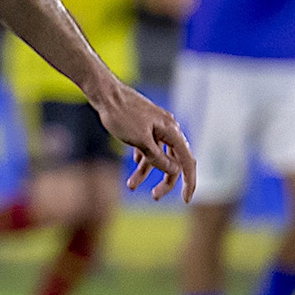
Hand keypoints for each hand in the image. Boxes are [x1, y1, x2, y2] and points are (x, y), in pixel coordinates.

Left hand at [91, 81, 195, 202]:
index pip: (187, 162)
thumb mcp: (140, 141)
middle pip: (173, 161)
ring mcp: (157, 127)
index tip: (185, 200)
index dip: (188, 182)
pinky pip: (149, 147)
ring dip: (146, 172)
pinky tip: (134, 162)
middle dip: (165, 181)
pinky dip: (143, 158)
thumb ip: (158, 158)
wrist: (105, 93)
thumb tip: (175, 171)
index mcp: (171, 131)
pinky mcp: (145, 126)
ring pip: (158, 155)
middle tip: (154, 197)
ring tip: (130, 185)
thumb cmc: (121, 115)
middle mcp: (168, 129)